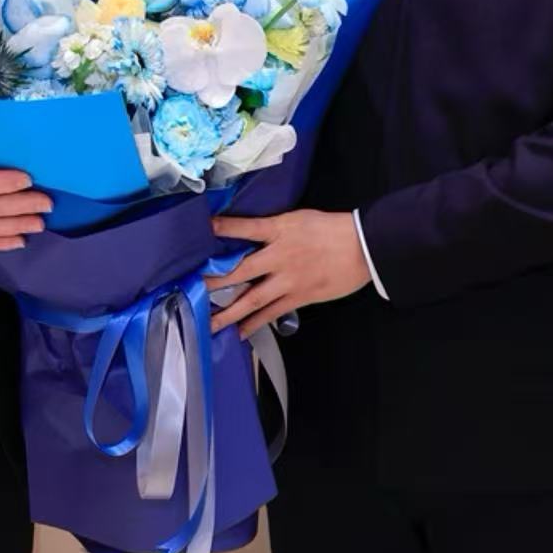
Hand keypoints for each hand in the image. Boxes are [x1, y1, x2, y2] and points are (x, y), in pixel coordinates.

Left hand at [206, 210, 370, 335]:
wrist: (363, 247)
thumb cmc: (332, 229)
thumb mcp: (300, 219)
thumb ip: (275, 227)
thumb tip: (252, 235)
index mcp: (280, 230)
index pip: (245, 227)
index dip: (223, 228)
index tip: (202, 230)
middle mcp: (279, 255)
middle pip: (239, 270)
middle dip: (213, 281)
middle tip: (189, 290)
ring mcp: (288, 279)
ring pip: (251, 298)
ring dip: (227, 312)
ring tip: (206, 323)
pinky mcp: (299, 296)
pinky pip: (271, 313)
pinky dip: (254, 324)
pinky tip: (240, 333)